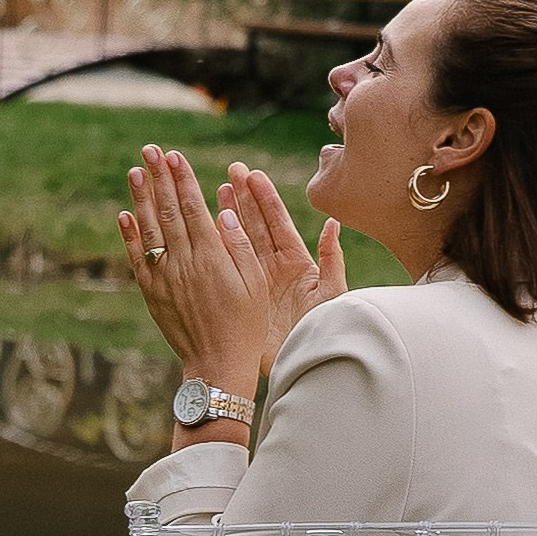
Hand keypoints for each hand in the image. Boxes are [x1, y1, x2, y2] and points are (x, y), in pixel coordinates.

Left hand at [117, 145, 266, 417]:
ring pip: (149, 229)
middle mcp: (183, 262)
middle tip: (150, 150)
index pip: (193, 208)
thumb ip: (238, 247)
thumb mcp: (254, 285)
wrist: (216, 364)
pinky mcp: (152, 293)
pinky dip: (129, 235)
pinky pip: (137, 257)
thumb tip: (223, 212)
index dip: (183, 180)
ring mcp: (164, 277)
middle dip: (159, 178)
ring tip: (136, 172)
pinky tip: (124, 214)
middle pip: (168, 211)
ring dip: (141, 198)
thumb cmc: (245, 326)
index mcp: (211, 258)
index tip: (175, 156)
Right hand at [217, 160, 346, 372]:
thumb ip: (332, 260)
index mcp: (298, 264)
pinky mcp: (243, 295)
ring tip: (216, 188)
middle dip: (244, 198)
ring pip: (240, 241)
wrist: (304, 364)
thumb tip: (334, 224)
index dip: (266, 199)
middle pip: (257, 225)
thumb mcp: (331, 295)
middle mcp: (275, 268)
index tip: (253, 176)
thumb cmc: (323, 331)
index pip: (279, 223)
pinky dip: (216, 245)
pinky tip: (203, 225)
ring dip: (228, 214)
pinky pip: (227, 265)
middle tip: (231, 171)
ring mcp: (256, 280)